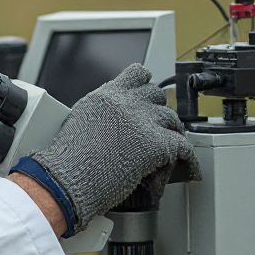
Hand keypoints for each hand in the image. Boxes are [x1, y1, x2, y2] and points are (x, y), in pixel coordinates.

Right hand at [27, 64, 199, 231]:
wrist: (66, 179)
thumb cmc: (66, 160)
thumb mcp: (79, 121)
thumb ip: (102, 113)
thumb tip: (115, 123)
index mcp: (105, 95)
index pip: (137, 74)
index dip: (146, 88)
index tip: (149, 97)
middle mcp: (124, 102)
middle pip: (158, 96)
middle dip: (159, 113)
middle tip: (159, 129)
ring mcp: (142, 121)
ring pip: (172, 120)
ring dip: (172, 135)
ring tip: (170, 152)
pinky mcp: (156, 143)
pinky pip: (183, 148)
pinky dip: (187, 160)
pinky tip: (187, 168)